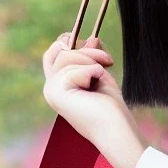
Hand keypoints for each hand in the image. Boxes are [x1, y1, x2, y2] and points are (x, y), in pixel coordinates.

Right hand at [42, 33, 146, 167]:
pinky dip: (92, 71)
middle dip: (87, 51)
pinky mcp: (57, 93)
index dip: (67, 41)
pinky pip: (75, 68)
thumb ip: (91, 56)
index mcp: (58, 85)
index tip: (91, 41)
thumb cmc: (110, 108)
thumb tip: (91, 37)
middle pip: (61, 51)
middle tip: (107, 60)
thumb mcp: (100, 74)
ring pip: (68, 56)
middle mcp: (50, 88)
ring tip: (104, 75)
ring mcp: (51, 91)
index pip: (52, 53)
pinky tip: (97, 85)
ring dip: (92, 61)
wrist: (116, 130)